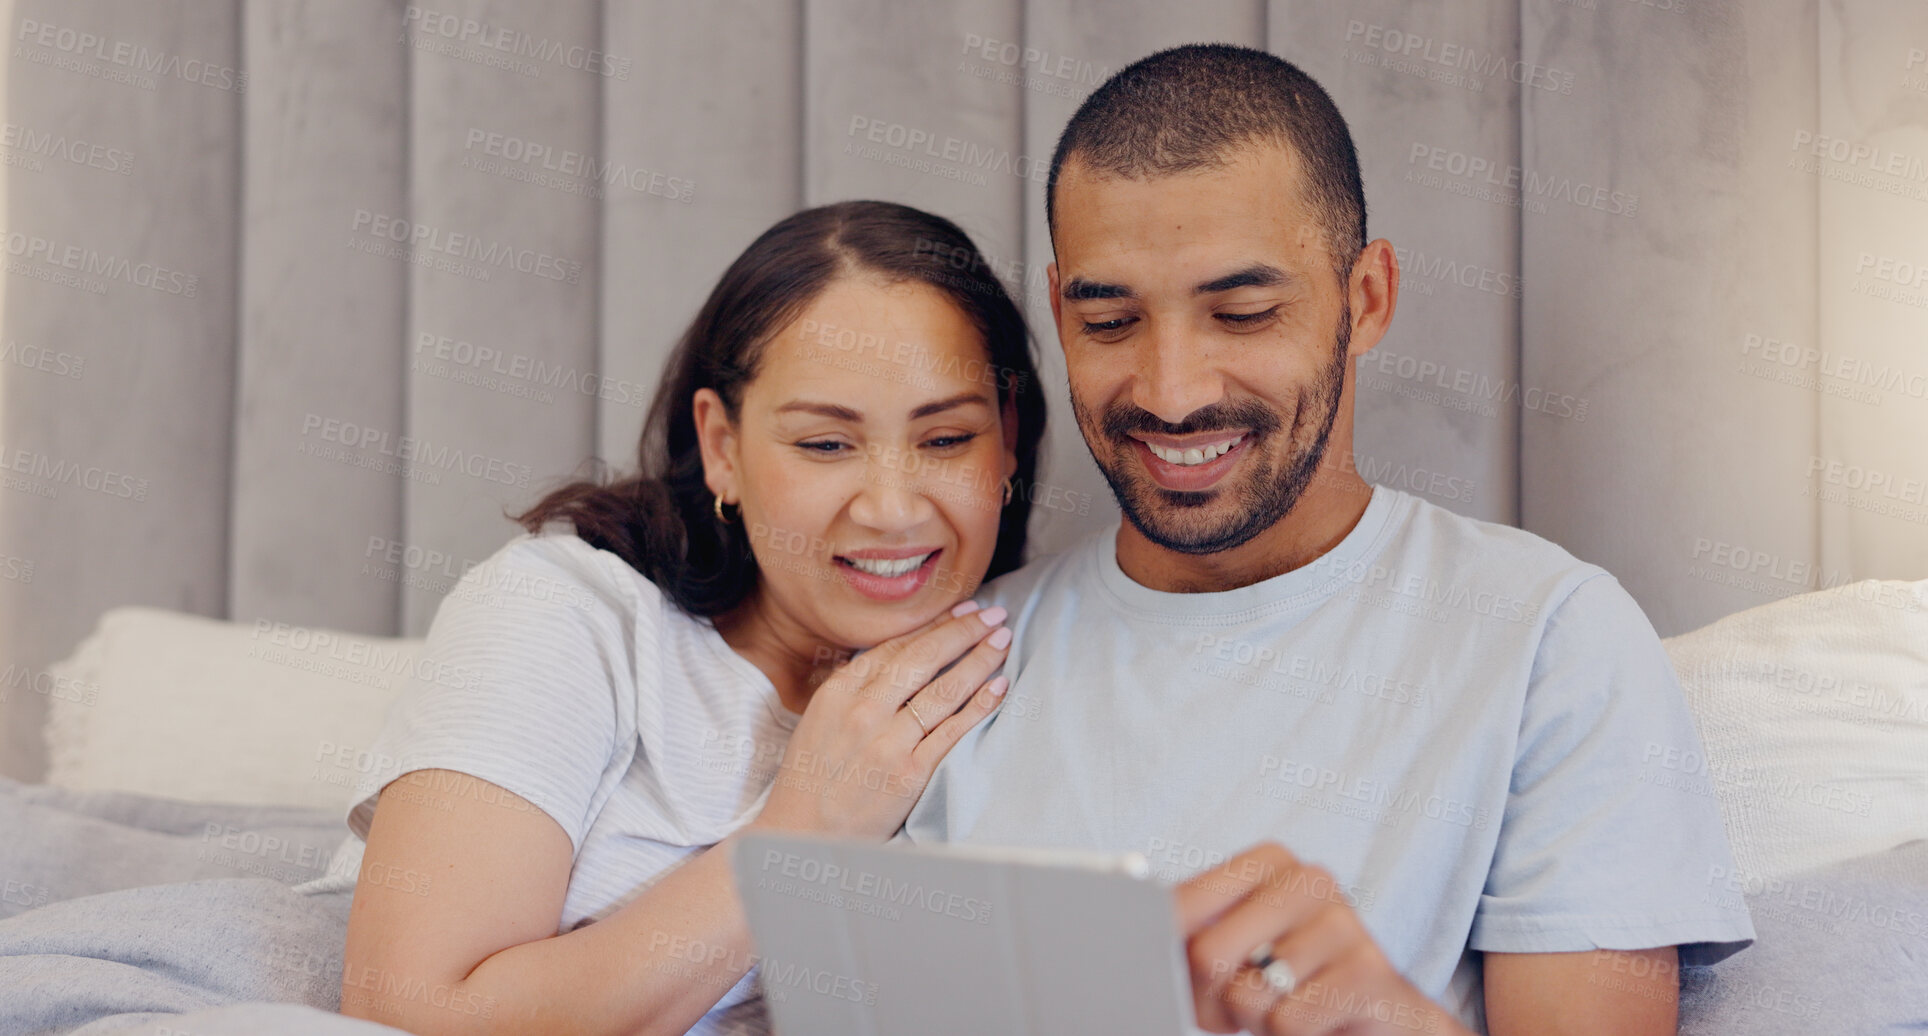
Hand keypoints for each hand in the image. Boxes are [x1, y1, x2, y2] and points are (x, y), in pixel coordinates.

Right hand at [747, 600, 1010, 839]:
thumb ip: (853, 689)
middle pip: (924, 658)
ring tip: (1003, 640)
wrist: (802, 834)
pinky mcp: (909, 774)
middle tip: (993, 613)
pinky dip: (979, 706)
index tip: (961, 610)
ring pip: (944, 690)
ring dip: (978, 660)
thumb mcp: (819, 720)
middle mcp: (864, 711)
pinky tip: (999, 686)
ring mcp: (888, 742)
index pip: (895, 646)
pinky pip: (952, 731)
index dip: (933, 624)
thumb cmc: (811, 779)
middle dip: (963, 631)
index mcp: (839, 692)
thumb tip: (893, 656)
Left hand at [1177, 842, 1471, 1035]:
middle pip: (1207, 954)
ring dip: (1257, 1019)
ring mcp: (1344, 922)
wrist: (1380, 1016)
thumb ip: (1190, 936)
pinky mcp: (1370, 972)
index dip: (1175, 960)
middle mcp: (1309, 878)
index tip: (1195, 974)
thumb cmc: (1291, 981)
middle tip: (1243, 1002)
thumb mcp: (1233, 950)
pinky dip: (1289, 1035)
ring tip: (1287, 1005)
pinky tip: (1317, 1020)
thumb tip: (1144, 945)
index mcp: (1268, 860)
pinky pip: (1288, 1022)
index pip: (1181, 908)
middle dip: (1214, 999)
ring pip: (1248, 995)